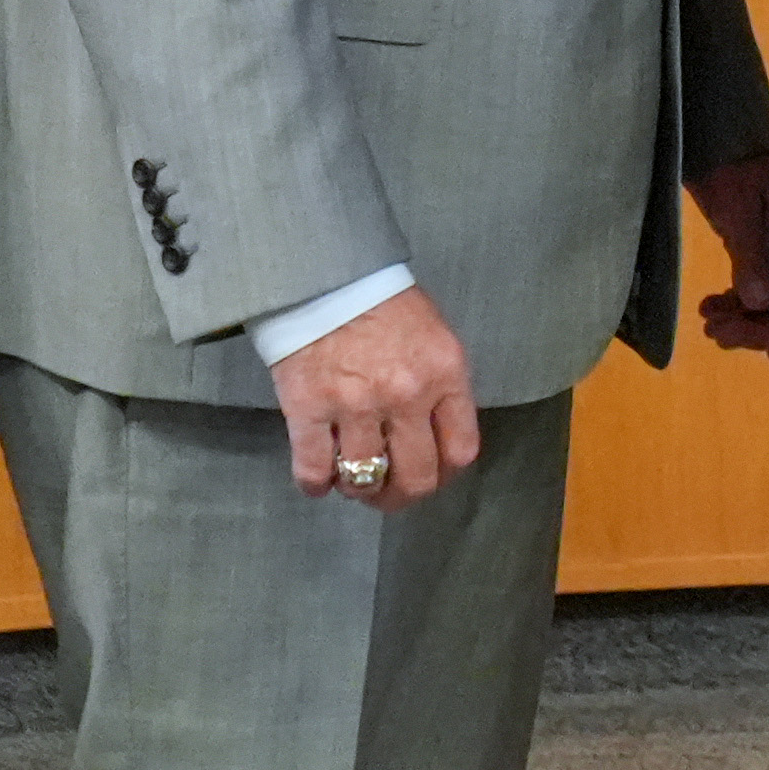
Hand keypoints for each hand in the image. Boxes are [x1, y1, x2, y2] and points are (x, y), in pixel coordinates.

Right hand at [273, 284, 481, 507]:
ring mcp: (355, 405)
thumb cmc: (380, 302)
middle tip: (390, 493)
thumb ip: (441, 385)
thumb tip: (437, 435)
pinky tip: (317, 483)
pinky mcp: (308, 408)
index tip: (432, 474)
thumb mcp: (432, 336)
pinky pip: (315, 469)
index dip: (445, 474)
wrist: (321, 273)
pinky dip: (316, 484)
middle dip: (403, 496)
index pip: (460, 450)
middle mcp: (405, 395)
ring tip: (352, 482)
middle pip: (417, 477)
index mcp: (444, 374)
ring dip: (360, 490)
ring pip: (366, 479)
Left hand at [691, 152, 768, 355]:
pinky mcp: (759, 252)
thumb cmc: (732, 166)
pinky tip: (712, 307)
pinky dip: (734, 304)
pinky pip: (753, 290)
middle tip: (717, 332)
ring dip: (741, 320)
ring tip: (711, 323)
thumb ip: (750, 252)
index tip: (761, 344)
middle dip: (756, 327)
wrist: (716, 139)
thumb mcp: (740, 207)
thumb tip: (758, 301)